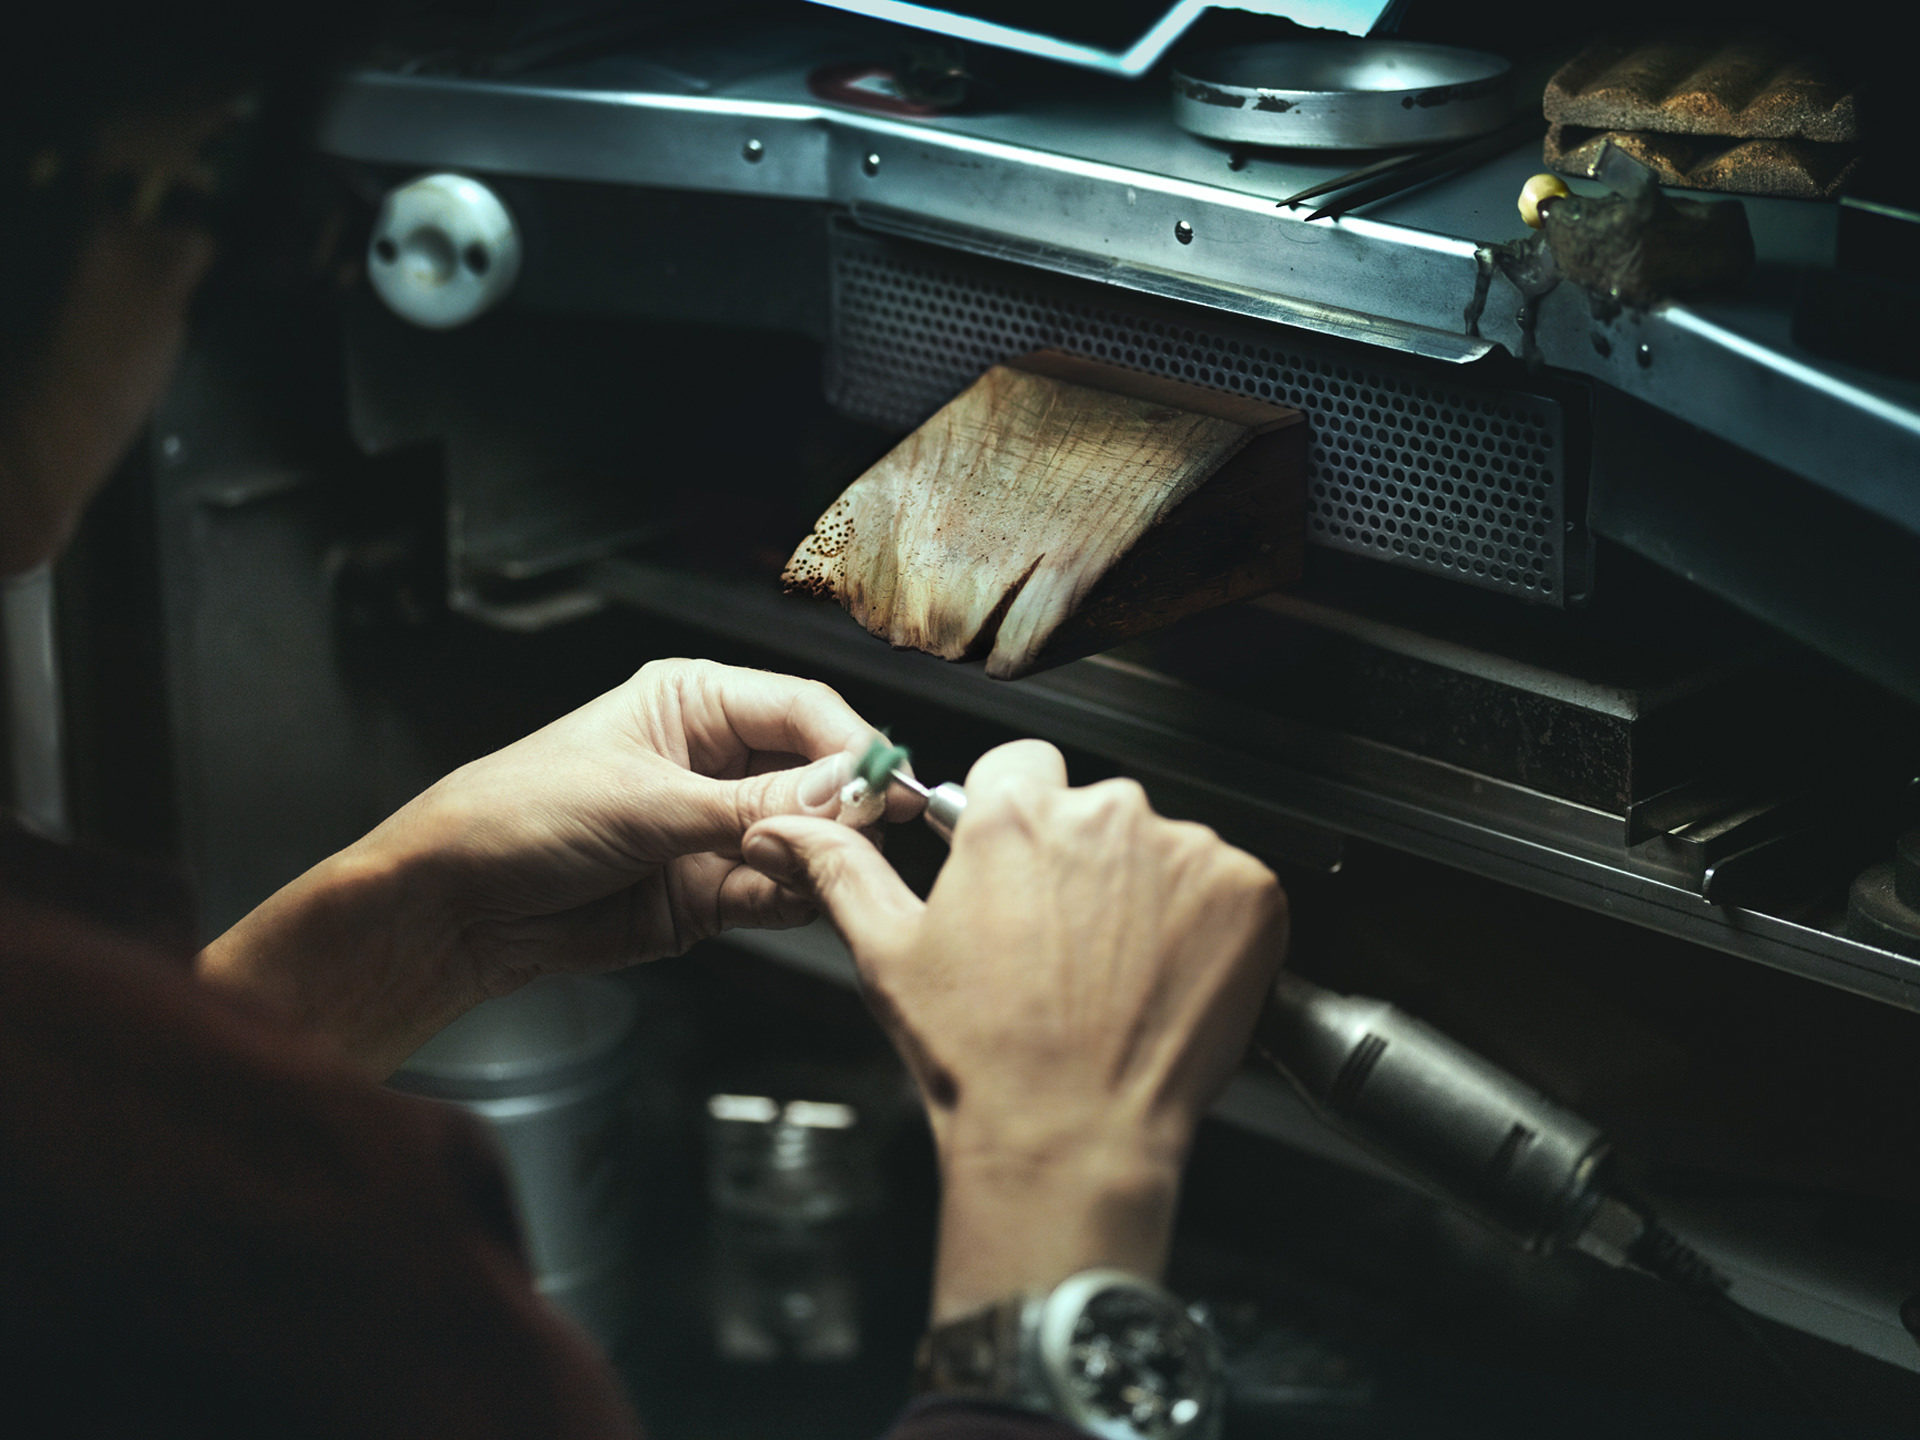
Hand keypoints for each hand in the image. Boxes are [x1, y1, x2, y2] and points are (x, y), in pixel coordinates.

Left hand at [199, 659, 907, 1073]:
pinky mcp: (710, 892)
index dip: (851, 745)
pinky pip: (778, 891)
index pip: (803, 709)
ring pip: (806, 838)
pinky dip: (793, 899)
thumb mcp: (644, 802)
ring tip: (814, 872)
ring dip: (818, 858)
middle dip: (842, 807)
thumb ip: (754, 803)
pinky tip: (789, 898)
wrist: (455, 909)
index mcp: (693, 702)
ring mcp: (715, 828)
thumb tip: (846, 790)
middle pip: (817, 775)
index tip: (886, 783)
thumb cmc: (517, 817)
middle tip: (862, 837)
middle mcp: (714, 760)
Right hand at [742, 740, 1286, 1318]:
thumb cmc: (981, 1058)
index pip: (1021, 767)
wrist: (1071, 1141)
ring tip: (1116, 975)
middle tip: (1064, 947)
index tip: (1020, 876)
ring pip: (1162, 848)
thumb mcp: (889, 954)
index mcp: (1015, 814)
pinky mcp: (1249, 892)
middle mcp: (1105, 814)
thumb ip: (839, 869)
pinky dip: (1208, 925)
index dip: (1016, 822)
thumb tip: (783, 829)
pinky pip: (1229, 887)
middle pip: (1095, 809)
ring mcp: (1187, 851)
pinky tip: (1168, 980)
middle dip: (1082, 864)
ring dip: (1147, 894)